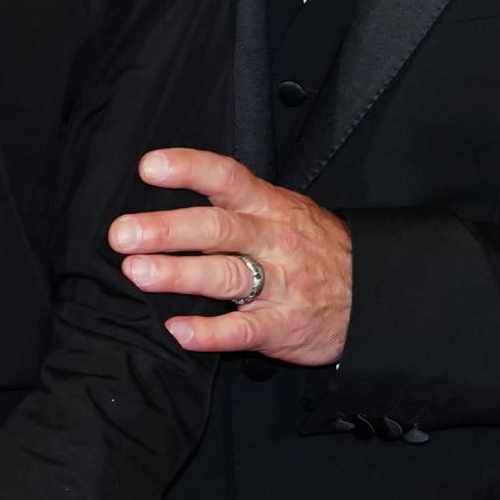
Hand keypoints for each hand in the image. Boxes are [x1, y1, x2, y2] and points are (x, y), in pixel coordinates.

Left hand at [112, 149, 352, 364]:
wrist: (375, 294)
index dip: (190, 169)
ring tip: (138, 272)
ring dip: (180, 273)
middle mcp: (273, 240)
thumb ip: (235, 206)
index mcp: (271, 206)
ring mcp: (281, 284)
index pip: (228, 178)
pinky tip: (178, 331)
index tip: (150, 167)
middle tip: (124, 233)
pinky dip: (211, 332)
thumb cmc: (315, 249)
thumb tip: (165, 203)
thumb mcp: (285, 212)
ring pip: (228, 275)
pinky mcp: (284, 325)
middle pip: (219, 228)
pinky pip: (245, 329)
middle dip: (169, 229)